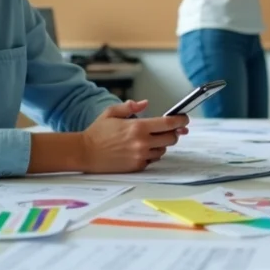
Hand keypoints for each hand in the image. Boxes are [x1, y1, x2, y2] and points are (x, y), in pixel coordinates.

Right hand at [75, 100, 190, 172]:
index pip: (168, 123)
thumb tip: (145, 103)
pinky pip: (153, 159)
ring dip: (161, 144)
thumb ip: (130, 107)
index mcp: (138, 126)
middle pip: (171, 138)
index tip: (185, 119)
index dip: (180, 120)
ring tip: (149, 139)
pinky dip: (151, 154)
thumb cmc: (98, 132)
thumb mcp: (112, 113)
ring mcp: (140, 156)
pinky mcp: (137, 166)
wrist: (85, 153)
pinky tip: (141, 149)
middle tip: (168, 129)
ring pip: (163, 149)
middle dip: (173, 133)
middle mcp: (142, 142)